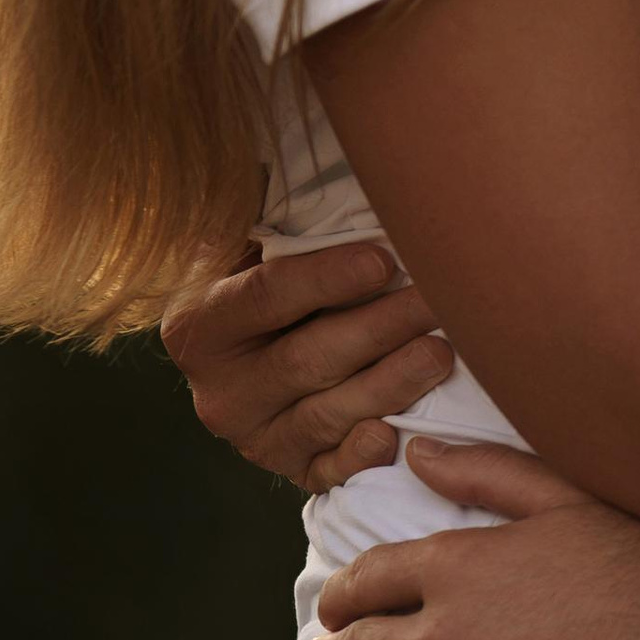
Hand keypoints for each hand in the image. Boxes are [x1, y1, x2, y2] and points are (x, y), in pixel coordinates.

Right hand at [160, 239, 453, 493]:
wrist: (243, 355)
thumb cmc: (260, 278)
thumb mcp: (249, 244)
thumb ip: (274, 220)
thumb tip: (331, 168)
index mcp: (199, 324)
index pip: (268, 296)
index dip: (327, 277)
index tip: (384, 260)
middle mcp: (219, 390)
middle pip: (306, 358)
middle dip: (379, 327)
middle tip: (436, 299)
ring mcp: (253, 437)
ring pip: (325, 415)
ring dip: (389, 383)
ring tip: (440, 352)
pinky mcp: (288, 470)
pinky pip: (327, 471)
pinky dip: (362, 455)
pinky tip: (397, 433)